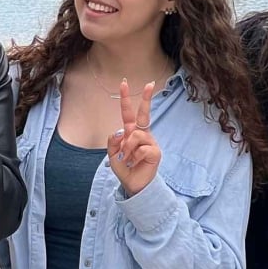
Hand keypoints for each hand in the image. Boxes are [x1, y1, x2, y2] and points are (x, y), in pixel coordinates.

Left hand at [108, 79, 161, 195]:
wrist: (133, 184)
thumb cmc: (124, 168)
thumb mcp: (112, 154)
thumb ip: (113, 141)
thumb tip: (121, 130)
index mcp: (130, 132)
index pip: (128, 113)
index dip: (126, 98)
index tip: (124, 83)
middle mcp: (141, 134)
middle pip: (143, 114)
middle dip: (146, 98)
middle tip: (150, 84)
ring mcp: (150, 142)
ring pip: (135, 136)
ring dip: (127, 149)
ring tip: (127, 159)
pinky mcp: (155, 151)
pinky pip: (142, 148)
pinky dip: (134, 157)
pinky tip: (134, 163)